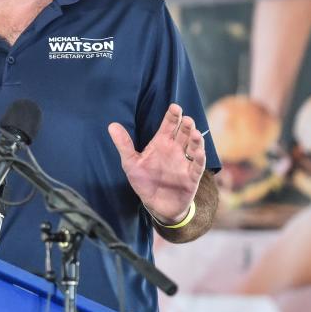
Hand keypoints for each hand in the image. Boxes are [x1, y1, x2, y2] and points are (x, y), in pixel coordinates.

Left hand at [108, 103, 205, 222]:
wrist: (155, 205)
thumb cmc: (144, 181)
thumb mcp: (130, 162)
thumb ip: (123, 144)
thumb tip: (111, 125)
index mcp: (161, 143)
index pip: (169, 125)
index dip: (172, 116)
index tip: (175, 106)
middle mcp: (175, 150)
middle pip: (183, 133)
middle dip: (186, 125)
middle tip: (186, 118)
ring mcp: (184, 163)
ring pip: (193, 147)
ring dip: (195, 140)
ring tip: (194, 132)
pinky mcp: (191, 177)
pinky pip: (197, 167)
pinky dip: (199, 159)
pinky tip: (198, 152)